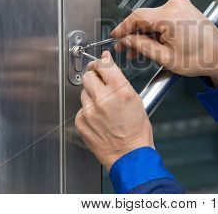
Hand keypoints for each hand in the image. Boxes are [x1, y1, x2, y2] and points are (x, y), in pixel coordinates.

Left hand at [75, 51, 153, 169]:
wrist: (129, 155)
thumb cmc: (136, 131)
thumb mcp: (136, 100)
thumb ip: (120, 81)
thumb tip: (109, 66)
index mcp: (120, 91)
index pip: (104, 65)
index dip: (102, 61)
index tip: (101, 61)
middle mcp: (103, 99)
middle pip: (89, 75)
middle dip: (94, 76)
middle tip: (99, 81)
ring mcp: (90, 111)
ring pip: (84, 91)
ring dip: (91, 94)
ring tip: (103, 106)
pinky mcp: (81, 121)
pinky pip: (81, 108)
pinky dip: (88, 110)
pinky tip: (99, 118)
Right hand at [111, 0, 217, 86]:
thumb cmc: (200, 59)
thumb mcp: (166, 58)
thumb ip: (142, 47)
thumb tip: (126, 40)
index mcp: (170, 16)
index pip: (137, 17)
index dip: (123, 27)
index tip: (115, 36)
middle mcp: (175, 5)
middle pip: (145, 18)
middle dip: (134, 34)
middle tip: (126, 49)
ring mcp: (181, 5)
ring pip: (153, 18)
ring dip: (145, 33)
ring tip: (139, 51)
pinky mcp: (185, 8)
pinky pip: (163, 17)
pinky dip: (156, 29)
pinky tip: (152, 43)